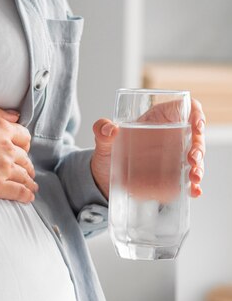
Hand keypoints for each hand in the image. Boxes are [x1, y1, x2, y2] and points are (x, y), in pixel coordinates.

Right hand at [0, 106, 38, 202]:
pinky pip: (18, 192)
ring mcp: (2, 168)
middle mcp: (6, 148)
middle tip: (25, 170)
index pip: (24, 137)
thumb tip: (15, 116)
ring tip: (30, 186)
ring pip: (24, 176)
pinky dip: (26, 195)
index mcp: (1, 129)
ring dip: (29, 181)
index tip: (22, 150)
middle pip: (25, 158)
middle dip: (27, 164)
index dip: (24, 145)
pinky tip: (28, 198)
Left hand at [90, 98, 205, 199]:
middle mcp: (171, 137)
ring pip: (195, 159)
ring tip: (193, 178)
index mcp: (159, 119)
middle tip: (192, 159)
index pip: (186, 109)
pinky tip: (194, 192)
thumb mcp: (103, 141)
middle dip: (199, 147)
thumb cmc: (108, 152)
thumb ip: (102, 130)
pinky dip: (192, 187)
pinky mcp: (171, 177)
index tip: (196, 125)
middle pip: (195, 136)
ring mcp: (173, 158)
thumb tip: (109, 130)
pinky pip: (187, 180)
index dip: (196, 114)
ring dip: (199, 168)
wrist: (104, 178)